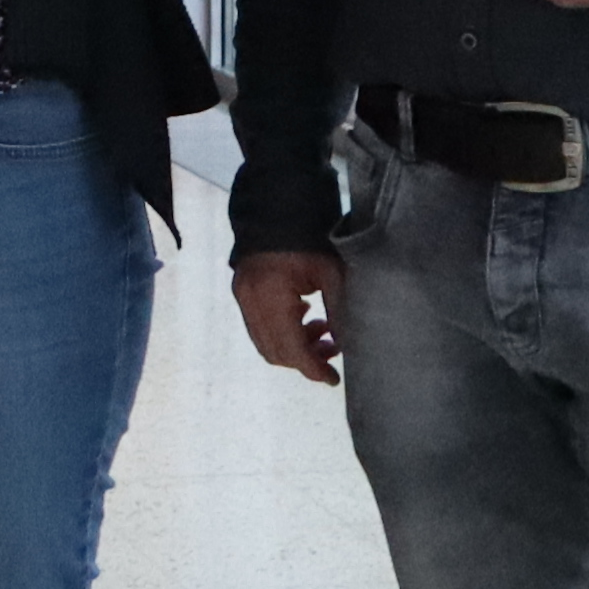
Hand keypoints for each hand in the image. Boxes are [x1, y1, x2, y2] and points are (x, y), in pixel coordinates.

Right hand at [231, 245, 346, 386]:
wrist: (277, 209)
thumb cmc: (309, 239)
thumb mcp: (331, 273)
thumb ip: (339, 312)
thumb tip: (347, 347)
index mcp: (272, 294)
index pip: (291, 347)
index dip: (313, 368)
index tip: (333, 379)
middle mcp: (250, 300)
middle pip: (275, 351)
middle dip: (305, 360)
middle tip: (332, 350)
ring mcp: (242, 297)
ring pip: (265, 343)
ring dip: (294, 348)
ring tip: (322, 332)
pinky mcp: (241, 293)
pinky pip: (259, 328)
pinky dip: (282, 333)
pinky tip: (304, 318)